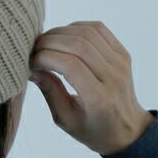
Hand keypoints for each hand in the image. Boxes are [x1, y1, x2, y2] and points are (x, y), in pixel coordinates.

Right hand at [28, 20, 153, 155]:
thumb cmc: (93, 129)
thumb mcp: (65, 119)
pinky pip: (98, 29)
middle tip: (33, 50)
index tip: (30, 62)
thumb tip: (31, 68)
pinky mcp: (122, 52)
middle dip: (49, 42)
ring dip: (61, 33)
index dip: (45, 57)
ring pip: (87, 33)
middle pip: (79, 45)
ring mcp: (121, 62)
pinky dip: (76, 28)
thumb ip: (49, 92)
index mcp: (99, 98)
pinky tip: (64, 38)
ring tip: (45, 44)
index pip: (70, 65)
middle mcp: (113, 77)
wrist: (127, 128)